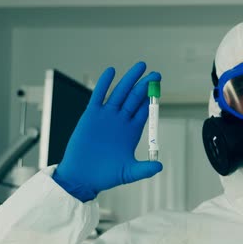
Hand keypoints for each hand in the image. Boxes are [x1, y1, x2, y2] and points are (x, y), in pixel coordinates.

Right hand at [52, 62, 162, 201]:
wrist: (82, 177)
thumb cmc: (105, 175)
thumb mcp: (129, 172)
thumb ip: (144, 169)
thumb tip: (159, 167)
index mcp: (132, 131)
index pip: (144, 111)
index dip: (152, 99)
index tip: (160, 87)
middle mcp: (121, 121)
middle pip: (135, 98)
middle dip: (145, 85)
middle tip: (155, 74)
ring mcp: (106, 117)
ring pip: (120, 93)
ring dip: (130, 79)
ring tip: (141, 66)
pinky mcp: (91, 116)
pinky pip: (98, 96)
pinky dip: (104, 84)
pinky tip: (111, 71)